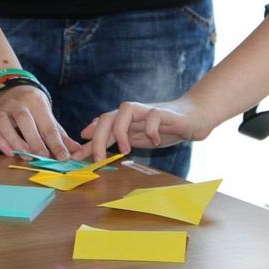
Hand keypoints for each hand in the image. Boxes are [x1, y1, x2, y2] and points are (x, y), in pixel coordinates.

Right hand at [0, 86, 80, 160]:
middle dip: (35, 140)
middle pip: (24, 119)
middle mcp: (17, 102)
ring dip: (16, 142)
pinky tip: (9, 152)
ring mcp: (0, 108)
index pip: (47, 124)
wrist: (3, 88)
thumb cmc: (29, 106)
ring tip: (26, 156)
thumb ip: (59, 134)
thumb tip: (77, 151)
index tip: (64, 158)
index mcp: (36, 101)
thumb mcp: (45, 114)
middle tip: (43, 157)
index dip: (56, 143)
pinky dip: (0, 141)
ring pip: (5, 123)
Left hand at [71, 98, 209, 161]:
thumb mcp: (136, 137)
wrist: (192, 117)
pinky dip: (151, 130)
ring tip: (125, 150)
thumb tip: (88, 147)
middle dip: (98, 138)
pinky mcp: (164, 113)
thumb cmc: (161, 128)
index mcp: (123, 119)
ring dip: (121, 130)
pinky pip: (153, 116)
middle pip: (107, 117)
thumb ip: (114, 140)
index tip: (76, 156)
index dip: (87, 139)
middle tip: (98, 159)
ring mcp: (146, 111)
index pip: (99, 125)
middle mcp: (131, 112)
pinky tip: (155, 142)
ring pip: (125, 109)